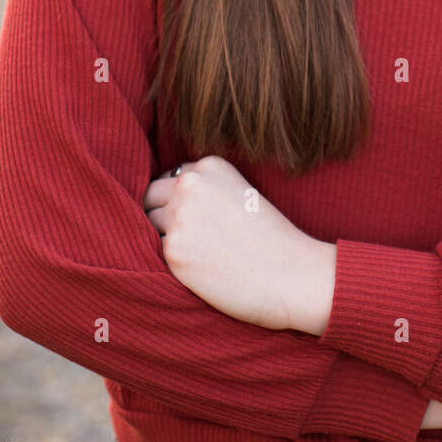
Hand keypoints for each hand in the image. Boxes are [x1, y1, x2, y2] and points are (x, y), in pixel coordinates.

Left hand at [143, 156, 334, 332]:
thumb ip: (205, 190)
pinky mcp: (173, 250)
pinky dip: (171, 262)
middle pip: (151, 197)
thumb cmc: (271, 240)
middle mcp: (191, 184)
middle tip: (191, 240)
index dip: (178, 201)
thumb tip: (164, 201)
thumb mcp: (240, 194)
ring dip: (165, 239)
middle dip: (163, 216)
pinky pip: (154, 254)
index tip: (197, 220)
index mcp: (210, 166)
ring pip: (149, 224)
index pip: (170, 178)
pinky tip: (200, 269)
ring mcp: (179, 216)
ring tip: (200, 254)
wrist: (292, 274)